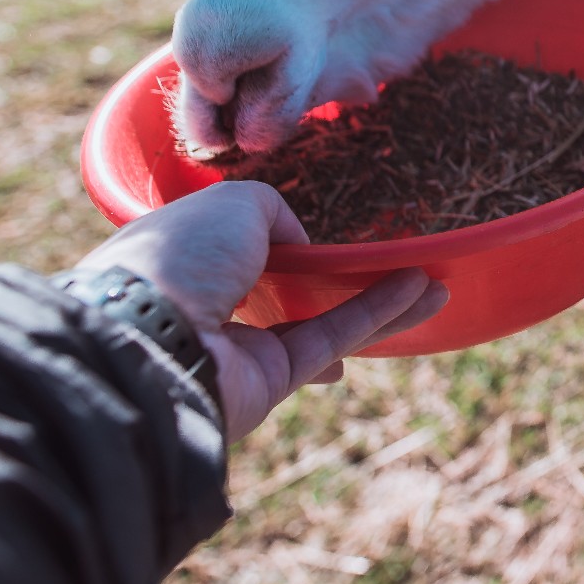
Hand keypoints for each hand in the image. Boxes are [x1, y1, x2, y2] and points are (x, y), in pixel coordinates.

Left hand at [76, 183, 448, 441]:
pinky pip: (331, 338)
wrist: (150, 343)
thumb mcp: (231, 201)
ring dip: (378, 298)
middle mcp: (208, 301)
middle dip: (334, 272)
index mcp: (179, 256)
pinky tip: (422, 292)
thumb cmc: (177, 258)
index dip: (274, 233)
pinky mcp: (270, 381)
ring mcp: (240, 346)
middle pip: (284, 284)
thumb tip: (299, 248)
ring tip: (434, 280)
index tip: (313, 225)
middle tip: (384, 258)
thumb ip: (273, 210)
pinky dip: (377, 314)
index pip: (232, 241)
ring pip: (320, 316)